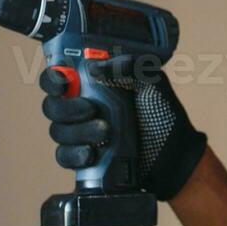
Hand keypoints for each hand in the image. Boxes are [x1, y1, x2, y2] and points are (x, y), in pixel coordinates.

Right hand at [38, 53, 206, 200]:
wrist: (174, 153)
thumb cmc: (162, 114)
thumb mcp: (151, 83)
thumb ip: (130, 66)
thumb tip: (98, 67)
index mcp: (92, 85)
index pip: (58, 77)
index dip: (52, 79)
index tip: (62, 83)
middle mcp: (81, 107)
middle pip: (52, 106)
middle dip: (68, 108)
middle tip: (91, 110)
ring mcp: (80, 134)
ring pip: (58, 132)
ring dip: (78, 132)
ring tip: (106, 133)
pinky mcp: (84, 158)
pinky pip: (64, 157)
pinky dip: (74, 154)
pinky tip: (91, 154)